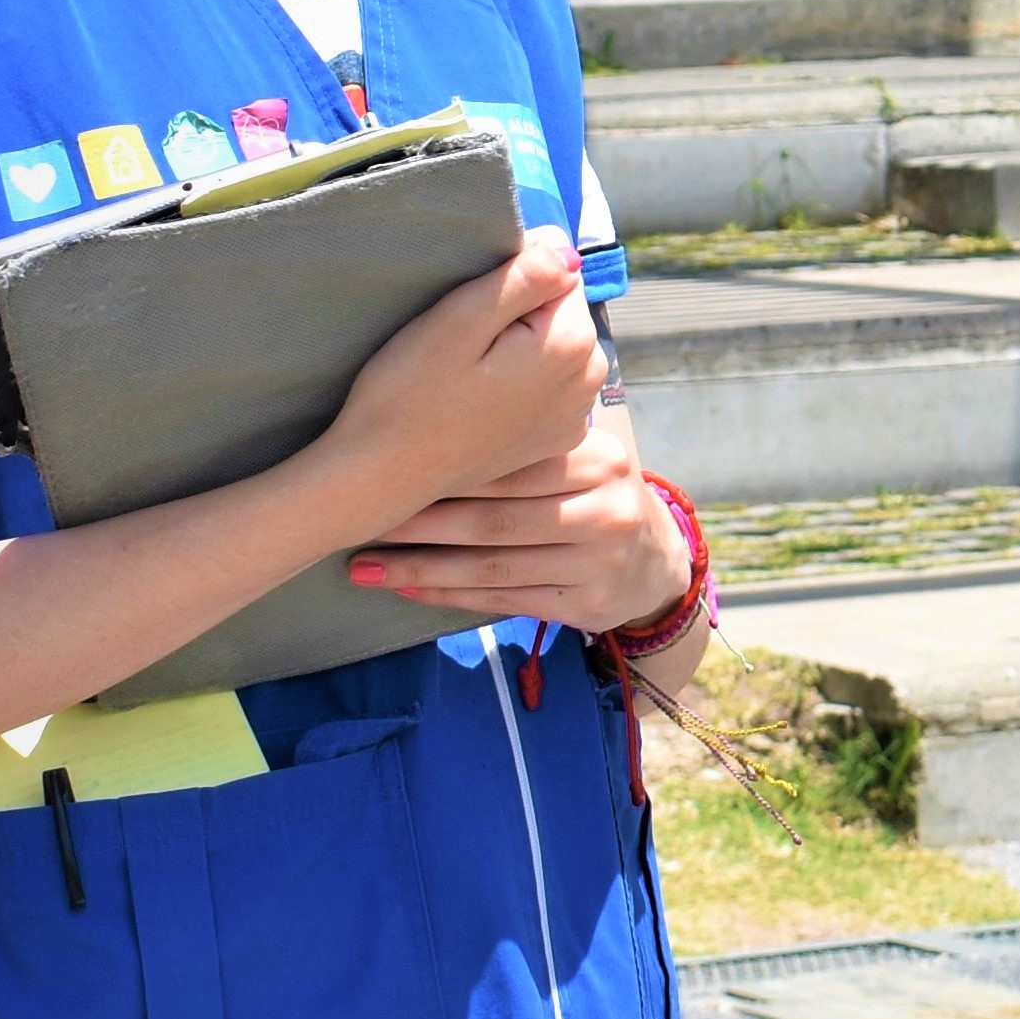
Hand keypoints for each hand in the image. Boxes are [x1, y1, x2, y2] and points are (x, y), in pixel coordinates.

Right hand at [321, 231, 603, 530]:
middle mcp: (589, 381)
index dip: (511, 281)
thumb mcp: (459, 320)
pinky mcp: (554, 439)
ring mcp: (575, 416)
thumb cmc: (409, 394)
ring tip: (467, 374)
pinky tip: (479, 401)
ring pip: (555, 347)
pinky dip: (521, 383)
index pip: (560, 272)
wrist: (383, 476)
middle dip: (519, 315)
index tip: (470, 313)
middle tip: (462, 347)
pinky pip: (548, 386)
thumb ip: (523, 276)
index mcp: (573, 344)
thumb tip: (563, 245)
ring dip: (520, 348)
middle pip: (560, 311)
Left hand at [349, 421, 689, 626]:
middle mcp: (605, 513)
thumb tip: (441, 412)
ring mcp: (598, 565)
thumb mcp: (586, 458)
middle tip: (364, 519)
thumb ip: (534, 443)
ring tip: (365, 567)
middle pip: (496, 520)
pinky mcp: (586, 606)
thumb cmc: (596, 496)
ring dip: (422, 568)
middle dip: (422, 523)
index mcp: (600, 461)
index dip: (447, 471)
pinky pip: (504, 600)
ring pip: (493, 567)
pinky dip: (451, 596)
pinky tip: (408, 590)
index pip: (512, 466)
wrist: (655, 561)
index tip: (388, 470)